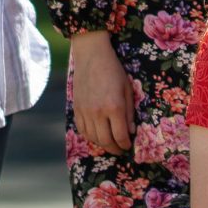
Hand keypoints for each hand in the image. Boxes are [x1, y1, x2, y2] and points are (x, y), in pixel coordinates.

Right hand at [68, 31, 135, 154]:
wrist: (91, 57)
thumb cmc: (114, 70)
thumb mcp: (128, 90)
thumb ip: (129, 112)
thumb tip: (130, 131)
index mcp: (114, 107)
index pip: (120, 135)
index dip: (125, 144)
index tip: (129, 146)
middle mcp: (98, 112)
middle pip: (106, 140)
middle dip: (115, 149)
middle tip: (121, 150)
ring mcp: (85, 112)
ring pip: (93, 138)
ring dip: (102, 144)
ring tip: (110, 144)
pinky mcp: (76, 109)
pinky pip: (82, 130)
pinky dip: (90, 137)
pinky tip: (97, 136)